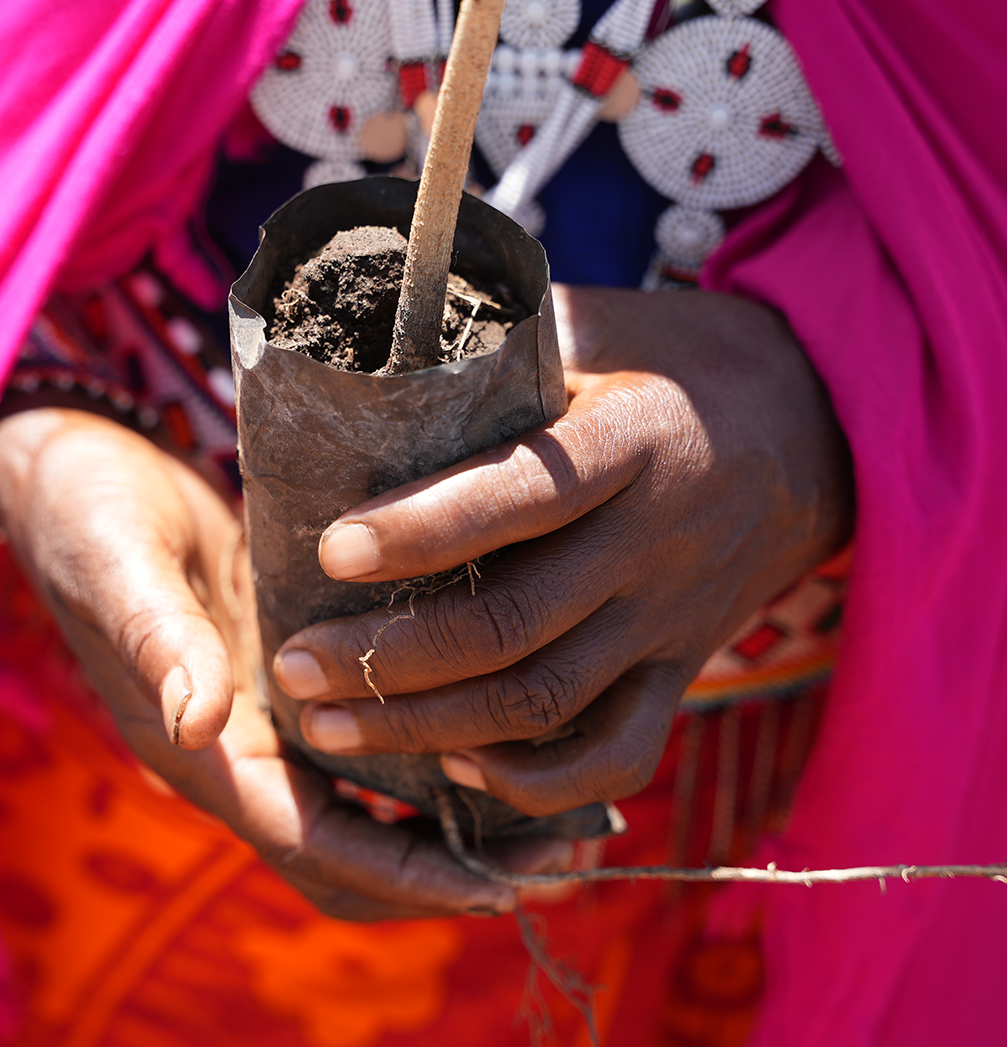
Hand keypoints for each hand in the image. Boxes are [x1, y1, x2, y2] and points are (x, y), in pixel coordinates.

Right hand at [0, 405, 565, 917]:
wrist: (74, 472)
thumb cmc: (87, 512)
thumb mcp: (119, 563)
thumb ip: (158, 640)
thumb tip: (198, 722)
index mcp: (202, 748)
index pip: (311, 843)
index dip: (403, 873)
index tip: (500, 888)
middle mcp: (244, 750)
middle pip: (356, 851)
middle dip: (450, 870)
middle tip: (557, 861)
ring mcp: (274, 717)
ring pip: (376, 805)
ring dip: (458, 823)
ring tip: (557, 815)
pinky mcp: (298, 675)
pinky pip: (376, 742)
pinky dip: (439, 755)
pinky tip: (505, 727)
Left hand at [273, 286, 853, 816]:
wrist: (813, 428)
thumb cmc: (674, 363)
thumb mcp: (600, 323)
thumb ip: (500, 335)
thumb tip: (371, 331)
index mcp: (632, 440)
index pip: (521, 494)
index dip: (421, 530)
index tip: (328, 551)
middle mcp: (654, 540)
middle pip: (515, 624)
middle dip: (389, 659)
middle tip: (292, 665)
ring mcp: (671, 618)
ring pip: (545, 701)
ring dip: (427, 727)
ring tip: (326, 724)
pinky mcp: (681, 669)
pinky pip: (617, 753)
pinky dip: (532, 781)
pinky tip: (450, 766)